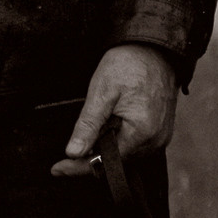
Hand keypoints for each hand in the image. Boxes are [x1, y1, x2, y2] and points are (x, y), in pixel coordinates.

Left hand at [51, 44, 177, 177]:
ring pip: (125, 153)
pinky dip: (117, 140)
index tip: (57, 169)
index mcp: (141, 133)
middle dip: (90, 157)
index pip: (106, 162)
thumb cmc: (128, 65)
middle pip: (116, 161)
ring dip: (104, 148)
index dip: (79, 167)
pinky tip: (105, 130)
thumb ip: (88, 125)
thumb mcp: (101, 92)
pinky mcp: (160, 130)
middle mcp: (155, 141)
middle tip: (64, 158)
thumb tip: (73, 152)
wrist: (154, 48)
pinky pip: (135, 144)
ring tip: (86, 137)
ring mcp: (160, 137)